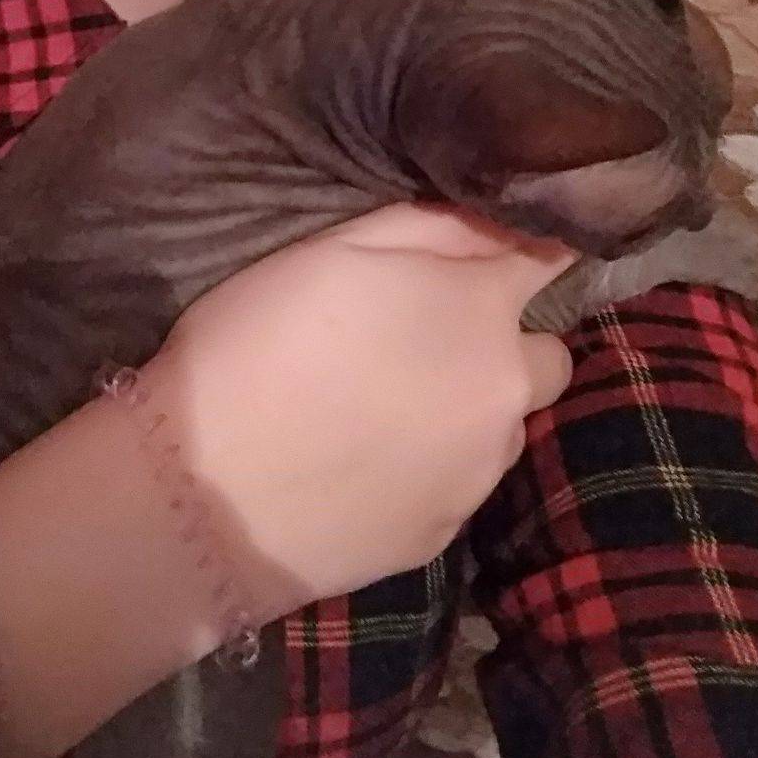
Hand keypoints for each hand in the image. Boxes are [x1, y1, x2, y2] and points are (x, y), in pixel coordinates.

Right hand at [139, 203, 575, 621]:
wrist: (204, 494)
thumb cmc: (259, 344)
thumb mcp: (334, 248)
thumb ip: (432, 227)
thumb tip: (498, 222)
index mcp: (480, 311)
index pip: (553, 264)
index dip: (522, 257)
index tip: (485, 260)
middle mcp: (503, 395)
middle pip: (545, 359)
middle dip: (502, 346)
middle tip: (426, 345)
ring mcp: (479, 475)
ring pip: (501, 427)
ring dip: (466, 411)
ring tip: (381, 412)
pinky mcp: (443, 535)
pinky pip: (457, 485)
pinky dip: (426, 469)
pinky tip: (359, 466)